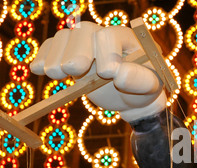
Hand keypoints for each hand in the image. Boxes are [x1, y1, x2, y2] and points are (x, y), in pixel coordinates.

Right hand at [30, 22, 165, 122]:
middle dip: (76, 51)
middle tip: (73, 69)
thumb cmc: (144, 90)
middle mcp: (104, 36)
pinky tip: (38, 69)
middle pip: (83, 32)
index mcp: (128, 38)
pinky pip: (53, 48)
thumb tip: (119, 74)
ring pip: (65, 38)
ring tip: (57, 74)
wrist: (132, 98)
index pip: (110, 36)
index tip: (107, 73)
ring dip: (57, 56)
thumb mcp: (150, 87)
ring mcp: (86, 44)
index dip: (107, 53)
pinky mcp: (71, 54)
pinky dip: (43, 57)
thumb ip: (138, 80)